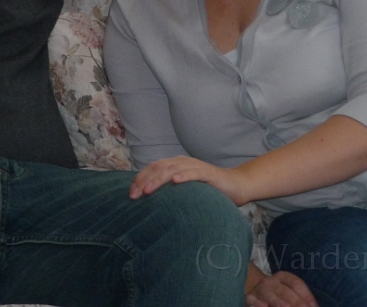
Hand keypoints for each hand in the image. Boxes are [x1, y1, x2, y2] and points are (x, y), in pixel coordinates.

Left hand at [128, 155, 247, 204]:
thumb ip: (170, 192)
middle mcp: (182, 162)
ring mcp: (195, 166)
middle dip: (144, 180)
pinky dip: (184, 176)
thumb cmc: (208, 190)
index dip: (139, 179)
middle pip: (158, 167)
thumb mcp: (185, 190)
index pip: (152, 168)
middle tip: (134, 195)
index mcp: (175, 164)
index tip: (130, 194)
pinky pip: (194, 173)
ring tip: (148, 190)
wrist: (236, 185)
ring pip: (172, 169)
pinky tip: (175, 182)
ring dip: (158, 179)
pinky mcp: (208, 173)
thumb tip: (148, 202)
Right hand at [246, 271, 317, 306]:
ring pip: (270, 295)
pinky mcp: (249, 298)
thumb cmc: (278, 295)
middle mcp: (270, 281)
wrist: (256, 294)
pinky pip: (253, 301)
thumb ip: (300, 298)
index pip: (296, 283)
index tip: (313, 306)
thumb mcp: (289, 292)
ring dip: (279, 303)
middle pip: (285, 291)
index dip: (306, 295)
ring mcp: (259, 289)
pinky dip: (258, 304)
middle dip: (295, 301)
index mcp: (283, 277)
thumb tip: (313, 306)